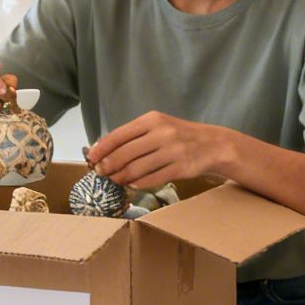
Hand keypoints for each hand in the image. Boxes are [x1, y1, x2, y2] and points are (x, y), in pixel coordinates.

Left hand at [86, 112, 234, 189]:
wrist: (213, 144)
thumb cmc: (179, 135)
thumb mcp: (158, 126)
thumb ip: (135, 136)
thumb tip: (104, 150)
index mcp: (152, 120)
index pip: (119, 135)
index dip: (102, 149)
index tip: (91, 158)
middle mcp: (161, 133)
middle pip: (125, 154)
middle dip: (108, 166)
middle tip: (100, 173)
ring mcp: (172, 151)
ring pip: (137, 169)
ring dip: (121, 177)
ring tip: (114, 180)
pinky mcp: (181, 168)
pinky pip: (152, 179)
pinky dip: (138, 184)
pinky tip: (132, 185)